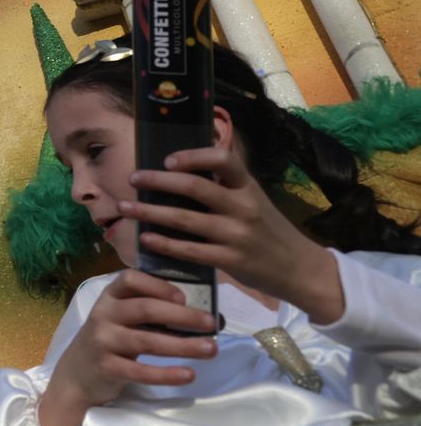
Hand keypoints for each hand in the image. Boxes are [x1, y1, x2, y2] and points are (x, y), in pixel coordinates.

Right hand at [36, 269, 215, 425]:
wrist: (78, 373)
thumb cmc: (112, 339)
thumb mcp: (124, 319)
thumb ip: (158, 314)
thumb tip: (213, 318)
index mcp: (110, 296)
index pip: (130, 279)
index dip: (158, 285)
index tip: (184, 297)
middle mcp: (103, 314)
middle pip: (145, 309)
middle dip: (181, 315)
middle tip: (211, 322)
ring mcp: (103, 340)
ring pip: (146, 341)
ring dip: (182, 345)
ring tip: (211, 350)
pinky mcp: (107, 367)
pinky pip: (141, 372)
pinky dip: (167, 374)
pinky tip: (189, 374)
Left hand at [123, 144, 344, 322]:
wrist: (299, 268)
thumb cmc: (268, 228)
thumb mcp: (253, 198)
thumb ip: (225, 183)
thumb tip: (184, 163)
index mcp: (248, 186)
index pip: (224, 159)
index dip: (193, 156)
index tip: (167, 160)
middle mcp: (243, 207)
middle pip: (195, 187)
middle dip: (157, 181)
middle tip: (132, 178)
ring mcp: (236, 235)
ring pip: (185, 219)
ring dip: (150, 212)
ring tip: (125, 207)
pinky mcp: (230, 261)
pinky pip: (190, 250)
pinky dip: (164, 243)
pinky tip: (145, 238)